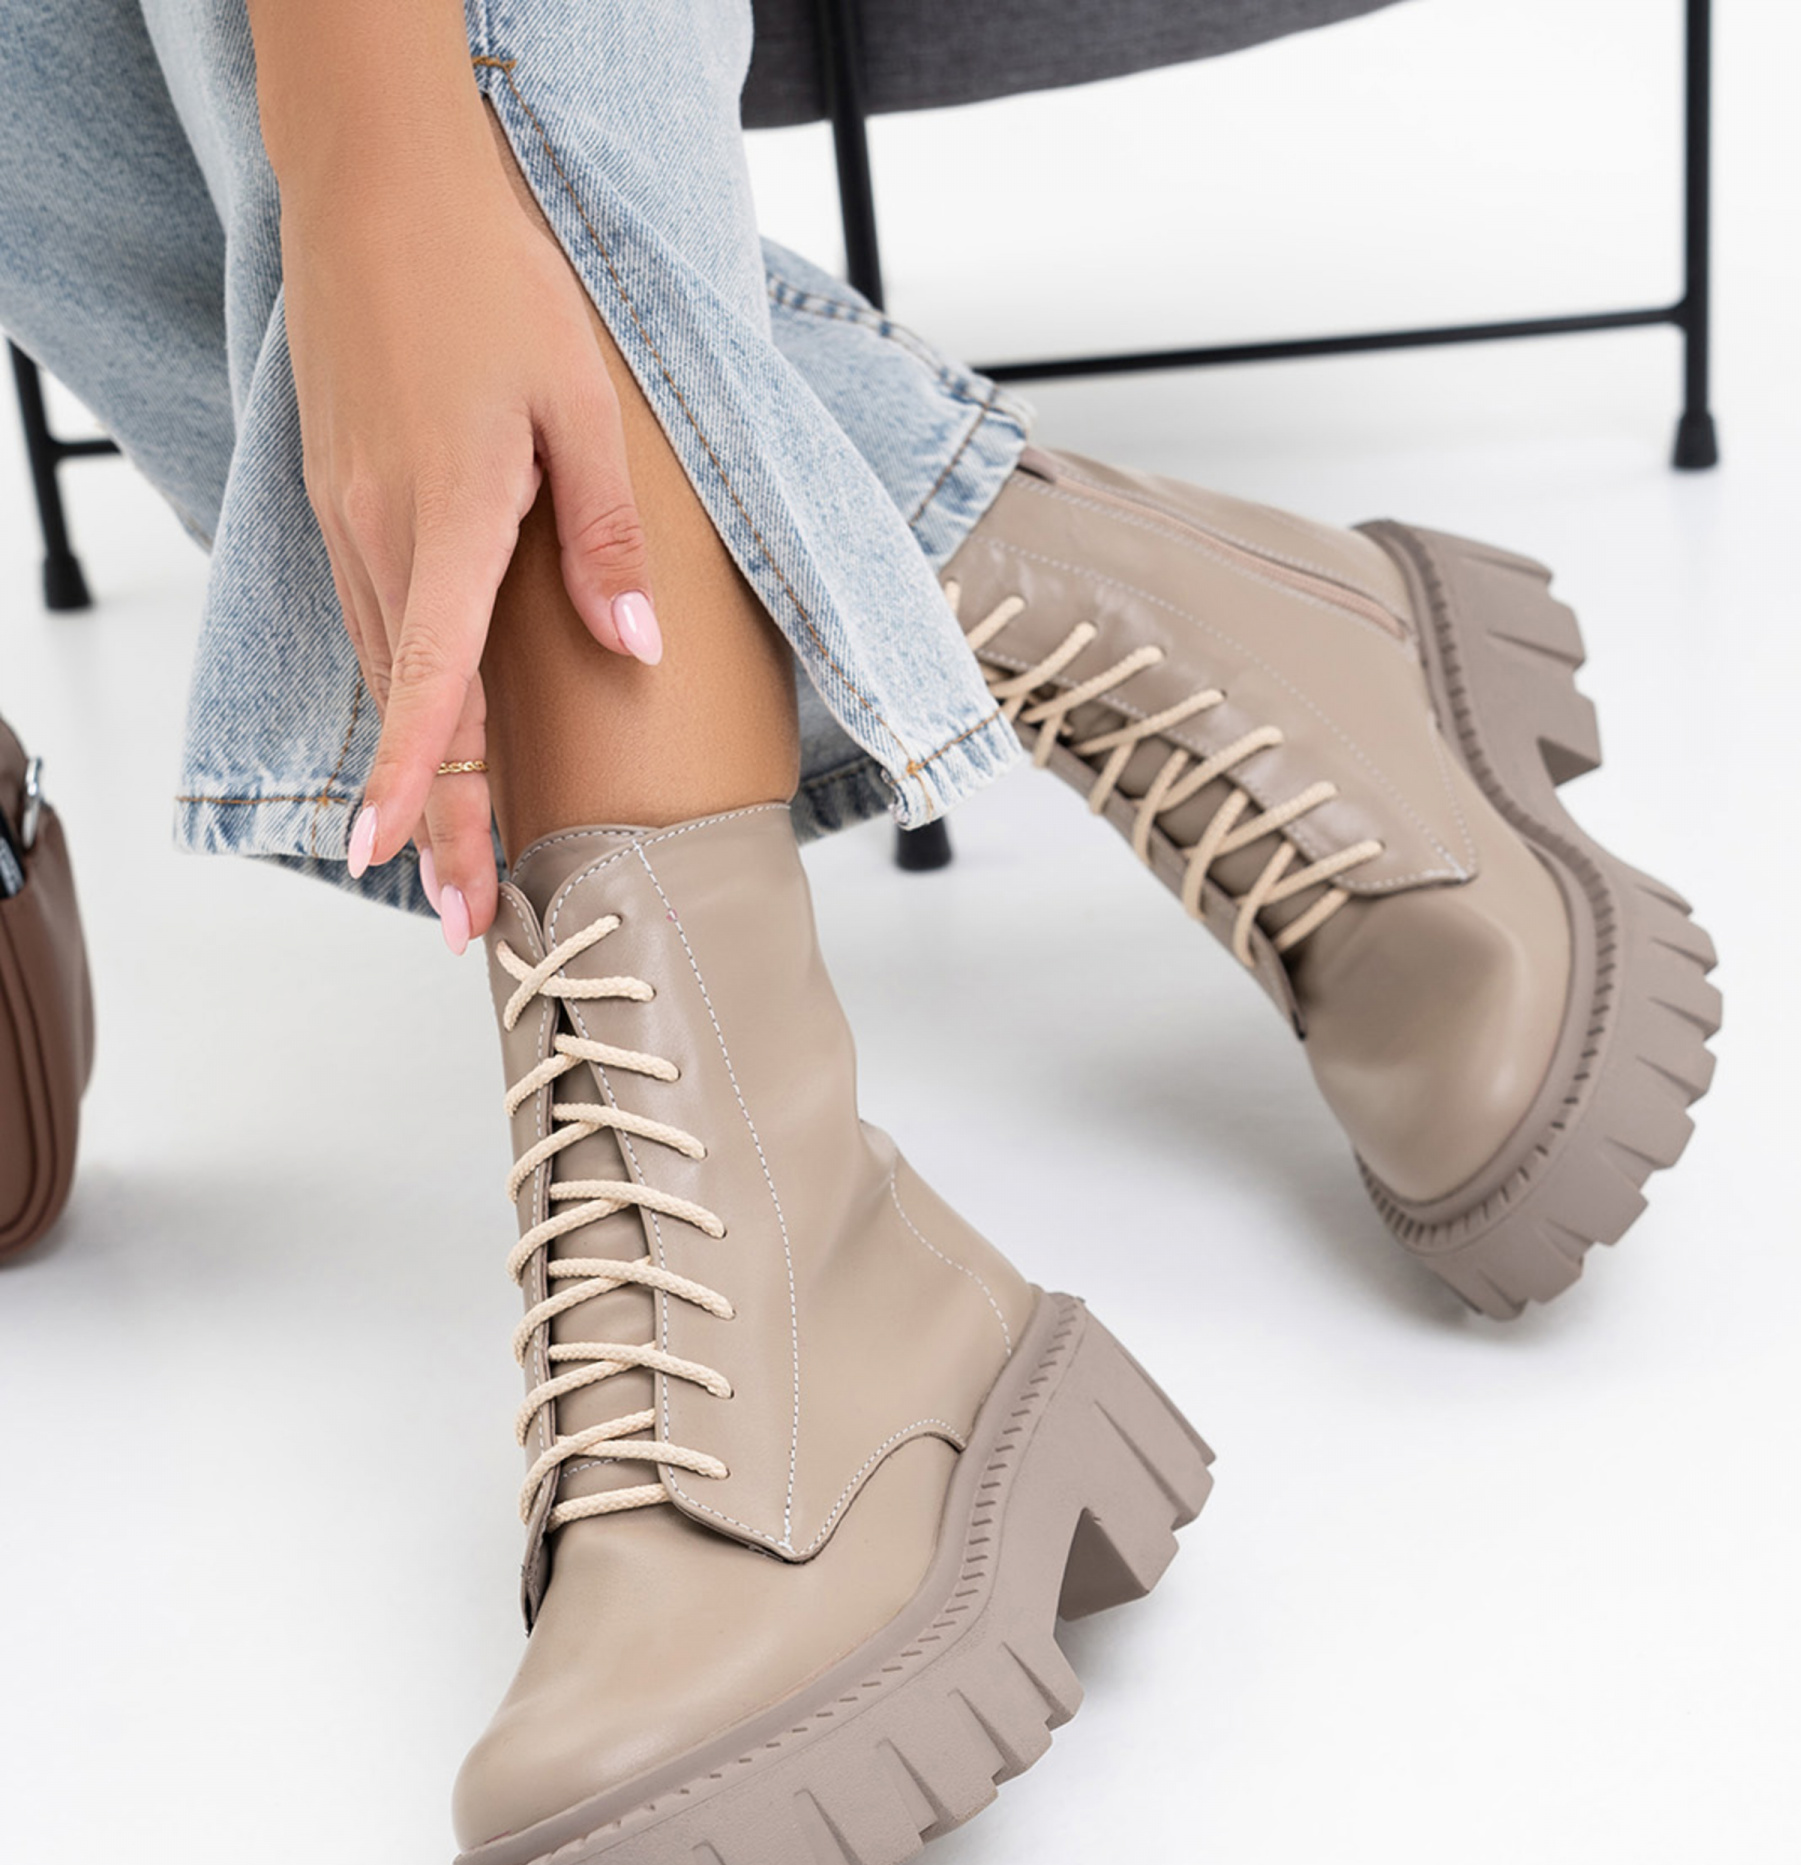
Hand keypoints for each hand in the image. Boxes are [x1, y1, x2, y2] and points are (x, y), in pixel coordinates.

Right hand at [279, 103, 660, 946]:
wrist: (378, 179)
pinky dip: (394, 693)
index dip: (421, 785)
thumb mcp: (580, 403)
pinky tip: (421, 736)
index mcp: (446, 517)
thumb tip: (635, 647)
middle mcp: (379, 531)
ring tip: (440, 861)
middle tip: (462, 925)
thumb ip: (602, 537)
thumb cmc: (491, 276)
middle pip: (406, 706)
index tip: (411, 868)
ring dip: (412, 771)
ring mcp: (347, 514)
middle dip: (433, 823)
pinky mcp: (340, 494)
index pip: (427, 682)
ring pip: (382, 667)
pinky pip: (367, 615)